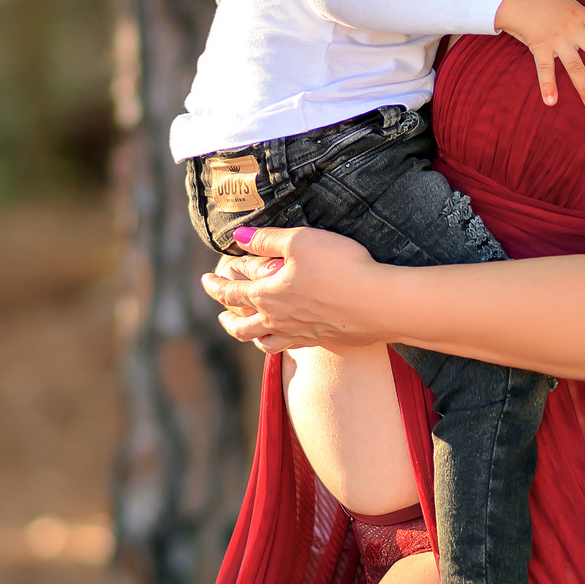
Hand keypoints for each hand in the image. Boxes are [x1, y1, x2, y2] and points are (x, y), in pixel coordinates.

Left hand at [200, 225, 388, 352]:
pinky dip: (279, 343)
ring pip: (264, 342)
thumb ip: (267, 239)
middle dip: (227, 318)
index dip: (215, 286)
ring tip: (247, 330)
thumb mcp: (301, 241)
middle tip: (220, 313)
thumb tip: (239, 236)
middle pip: (241, 327)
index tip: (205, 279)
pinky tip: (286, 336)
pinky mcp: (323, 340)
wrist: (378, 303)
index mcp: (267, 295)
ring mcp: (300, 334)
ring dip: (249, 336)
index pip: (230, 294)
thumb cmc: (340, 267)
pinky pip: (290, 347)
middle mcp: (278, 320)